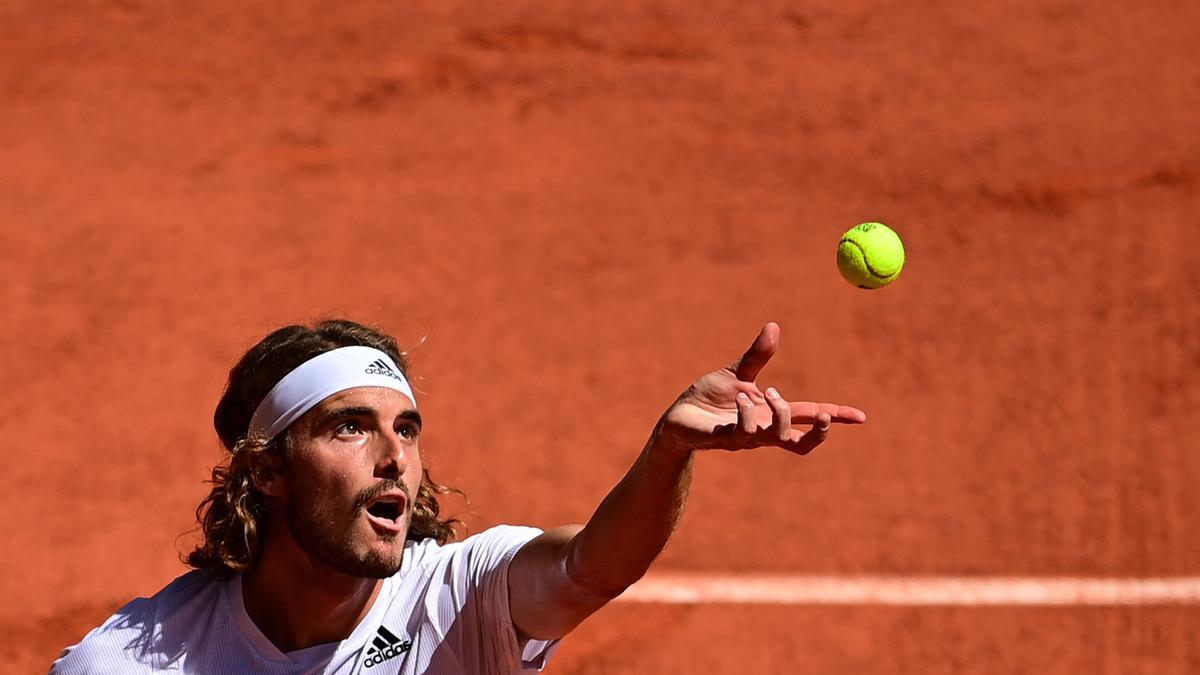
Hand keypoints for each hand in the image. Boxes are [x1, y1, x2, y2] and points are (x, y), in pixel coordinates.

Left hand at [656, 322, 865, 454]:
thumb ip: (758, 355)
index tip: (861, 417)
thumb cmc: (708, 398)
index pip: (809, 417)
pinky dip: (748, 413)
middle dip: (820, 432)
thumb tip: (774, 326)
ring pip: (778, 435)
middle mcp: (763, 430)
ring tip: (762, 393)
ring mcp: (747, 439)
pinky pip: (746, 432)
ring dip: (778, 411)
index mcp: (771, 414)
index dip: (836, 417)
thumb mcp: (736, 373)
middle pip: (803, 442)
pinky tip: (739, 399)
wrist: (677, 417)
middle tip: (823, 414)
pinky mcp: (727, 441)